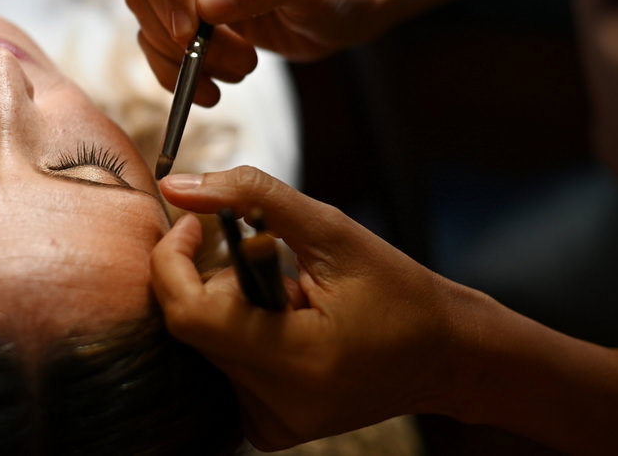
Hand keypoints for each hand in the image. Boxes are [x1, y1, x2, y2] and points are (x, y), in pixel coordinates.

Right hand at [126, 0, 398, 105]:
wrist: (346, 10)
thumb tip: (206, 3)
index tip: (193, 25)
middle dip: (185, 28)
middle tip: (239, 60)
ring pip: (146, 9)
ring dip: (182, 53)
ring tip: (241, 69)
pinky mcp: (184, 8)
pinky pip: (154, 38)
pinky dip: (174, 70)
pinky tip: (210, 88)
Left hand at [152, 167, 457, 449]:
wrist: (444, 357)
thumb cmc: (397, 292)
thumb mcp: (332, 230)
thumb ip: (252, 198)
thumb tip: (178, 187)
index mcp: (295, 361)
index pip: (188, 314)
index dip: (174, 260)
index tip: (193, 224)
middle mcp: (275, 407)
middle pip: (191, 326)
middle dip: (213, 279)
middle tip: (270, 263)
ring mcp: (269, 425)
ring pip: (202, 345)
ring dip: (228, 307)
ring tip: (290, 300)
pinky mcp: (267, 429)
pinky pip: (220, 366)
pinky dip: (239, 334)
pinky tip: (286, 328)